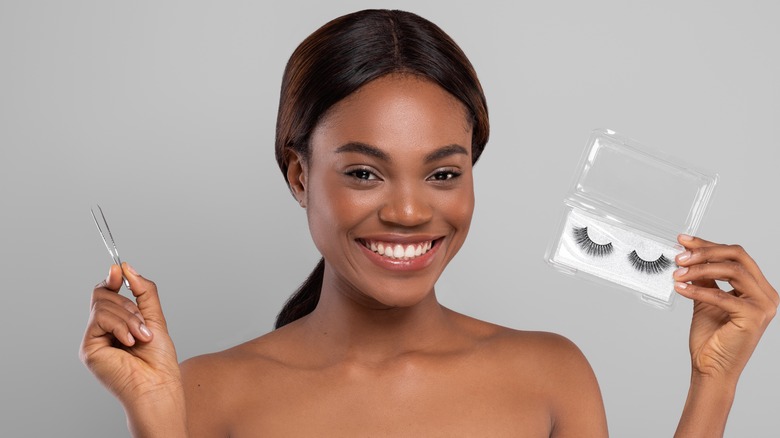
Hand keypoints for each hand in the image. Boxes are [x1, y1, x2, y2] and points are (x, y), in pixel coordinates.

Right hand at [79, 263, 182, 404]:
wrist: (157, 384)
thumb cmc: (159, 360)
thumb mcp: (154, 316)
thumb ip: (142, 291)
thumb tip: (126, 267)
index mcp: (117, 322)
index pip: (106, 293)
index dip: (111, 278)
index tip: (118, 270)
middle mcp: (102, 330)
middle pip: (102, 295)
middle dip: (129, 305)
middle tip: (144, 324)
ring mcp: (94, 338)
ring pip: (102, 305)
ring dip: (129, 317)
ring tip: (142, 336)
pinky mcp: (88, 347)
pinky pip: (100, 318)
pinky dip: (120, 326)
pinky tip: (130, 342)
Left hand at [673, 235, 777, 381]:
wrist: (710, 367)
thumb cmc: (710, 337)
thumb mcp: (707, 299)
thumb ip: (706, 278)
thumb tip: (690, 255)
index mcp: (758, 288)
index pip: (735, 255)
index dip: (708, 244)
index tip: (683, 241)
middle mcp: (766, 294)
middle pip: (737, 256)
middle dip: (705, 252)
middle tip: (679, 257)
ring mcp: (763, 305)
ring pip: (731, 270)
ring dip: (700, 268)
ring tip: (677, 274)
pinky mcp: (753, 316)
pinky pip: (721, 295)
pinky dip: (697, 289)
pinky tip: (680, 288)